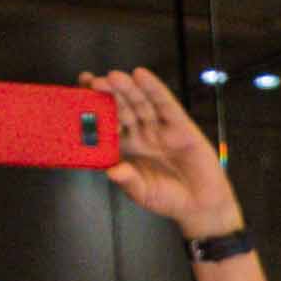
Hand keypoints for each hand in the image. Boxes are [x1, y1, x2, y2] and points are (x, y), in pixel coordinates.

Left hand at [91, 68, 245, 236]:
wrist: (201, 204)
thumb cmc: (168, 199)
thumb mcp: (143, 193)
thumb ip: (128, 181)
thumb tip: (112, 172)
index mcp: (126, 148)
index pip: (107, 124)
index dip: (94, 110)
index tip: (79, 96)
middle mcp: (141, 134)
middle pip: (122, 109)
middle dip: (109, 95)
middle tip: (94, 83)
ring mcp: (160, 128)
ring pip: (141, 103)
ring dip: (128, 89)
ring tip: (114, 76)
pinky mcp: (180, 125)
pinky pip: (165, 104)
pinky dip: (154, 89)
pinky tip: (142, 76)